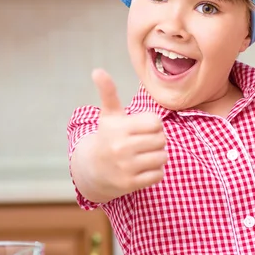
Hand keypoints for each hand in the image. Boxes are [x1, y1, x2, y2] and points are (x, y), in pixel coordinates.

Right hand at [91, 69, 167, 196]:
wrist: (92, 170)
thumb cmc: (107, 137)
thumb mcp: (109, 115)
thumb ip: (108, 92)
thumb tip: (97, 71)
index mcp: (119, 128)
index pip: (156, 123)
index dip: (153, 125)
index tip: (142, 128)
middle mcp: (121, 147)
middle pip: (162, 140)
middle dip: (157, 141)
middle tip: (144, 143)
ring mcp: (126, 167)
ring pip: (162, 158)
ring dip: (158, 157)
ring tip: (144, 155)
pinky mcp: (131, 184)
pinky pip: (159, 175)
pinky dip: (155, 172)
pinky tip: (143, 168)